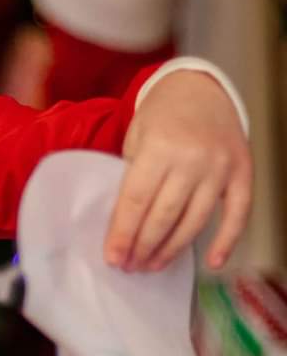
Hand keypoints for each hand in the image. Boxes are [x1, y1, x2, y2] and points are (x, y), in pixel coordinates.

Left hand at [104, 71, 251, 271]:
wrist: (199, 88)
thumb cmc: (160, 117)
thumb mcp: (136, 138)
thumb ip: (134, 177)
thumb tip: (125, 226)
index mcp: (159, 147)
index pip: (136, 200)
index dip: (123, 233)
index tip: (113, 257)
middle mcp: (192, 158)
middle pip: (164, 215)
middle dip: (144, 246)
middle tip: (130, 267)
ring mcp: (221, 167)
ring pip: (195, 221)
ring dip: (173, 249)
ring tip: (153, 266)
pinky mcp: (243, 172)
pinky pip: (238, 214)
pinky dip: (226, 241)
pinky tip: (212, 263)